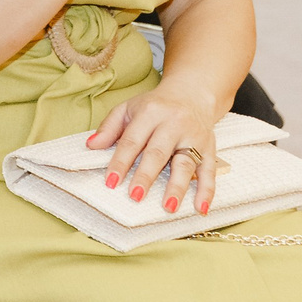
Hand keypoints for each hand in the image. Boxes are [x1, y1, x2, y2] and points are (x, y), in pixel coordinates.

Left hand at [87, 87, 221, 216]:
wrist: (192, 94)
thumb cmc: (155, 106)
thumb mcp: (128, 108)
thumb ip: (109, 127)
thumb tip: (91, 146)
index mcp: (150, 113)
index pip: (132, 140)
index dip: (120, 161)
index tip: (111, 182)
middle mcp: (173, 124)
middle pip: (158, 153)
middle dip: (146, 176)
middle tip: (135, 196)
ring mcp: (194, 137)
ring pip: (185, 163)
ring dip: (177, 187)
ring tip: (168, 207)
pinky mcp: (210, 149)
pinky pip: (209, 171)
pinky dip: (207, 190)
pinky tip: (201, 207)